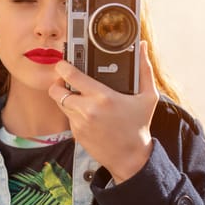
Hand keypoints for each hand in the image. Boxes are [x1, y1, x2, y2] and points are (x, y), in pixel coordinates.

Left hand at [49, 41, 158, 183]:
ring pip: (60, 103)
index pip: (71, 76)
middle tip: (66, 79)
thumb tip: (143, 46)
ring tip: (76, 93)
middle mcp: (87, 110)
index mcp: (103, 97)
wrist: (131, 158)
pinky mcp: (76, 133)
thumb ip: (144, 69)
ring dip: (64, 96)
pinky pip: (67, 116)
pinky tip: (85, 111)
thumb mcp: (148, 97)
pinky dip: (72, 111)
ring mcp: (79, 123)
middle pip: (57, 90)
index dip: (63, 66)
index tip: (63, 62)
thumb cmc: (139, 126)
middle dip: (58, 82)